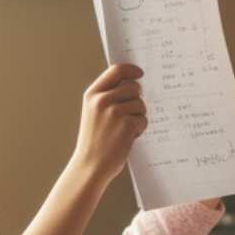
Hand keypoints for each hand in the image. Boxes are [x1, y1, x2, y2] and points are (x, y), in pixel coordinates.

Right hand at [72, 63, 146, 184]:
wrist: (90, 165)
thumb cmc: (94, 141)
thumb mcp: (93, 113)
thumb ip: (107, 96)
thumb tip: (132, 84)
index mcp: (92, 94)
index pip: (116, 70)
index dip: (131, 69)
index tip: (140, 73)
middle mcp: (102, 100)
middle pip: (133, 87)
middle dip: (137, 99)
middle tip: (131, 113)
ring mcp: (115, 112)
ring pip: (140, 104)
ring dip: (138, 116)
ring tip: (125, 129)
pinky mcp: (127, 125)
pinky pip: (144, 119)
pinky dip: (140, 129)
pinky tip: (128, 137)